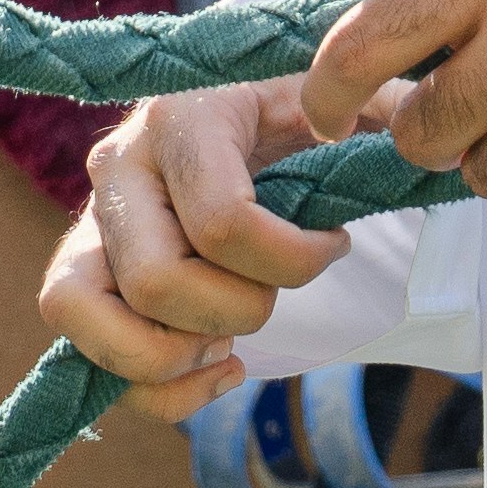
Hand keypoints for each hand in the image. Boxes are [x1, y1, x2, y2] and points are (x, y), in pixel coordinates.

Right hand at [41, 75, 358, 389]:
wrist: (235, 110)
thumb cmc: (295, 110)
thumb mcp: (343, 97)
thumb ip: (385, 106)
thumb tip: (406, 144)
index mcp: (182, 117)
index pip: (223, 222)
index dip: (294, 261)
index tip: (336, 243)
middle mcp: (118, 166)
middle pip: (157, 282)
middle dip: (237, 312)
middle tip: (275, 293)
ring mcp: (89, 222)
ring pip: (90, 320)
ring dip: (177, 354)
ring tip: (231, 338)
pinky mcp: (81, 274)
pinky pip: (88, 356)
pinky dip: (160, 390)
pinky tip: (219, 366)